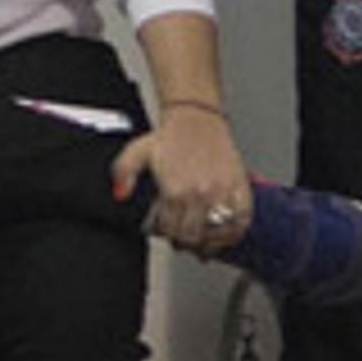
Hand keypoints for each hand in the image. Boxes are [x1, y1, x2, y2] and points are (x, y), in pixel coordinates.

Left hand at [114, 102, 250, 254]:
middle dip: (183, 240)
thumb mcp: (136, 152)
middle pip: (191, 236)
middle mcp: (199, 194)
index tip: (164, 231)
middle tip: (181, 239)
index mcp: (174, 189)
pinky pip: (241, 222)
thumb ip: (122, 173)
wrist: (196, 118)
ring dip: (207, 242)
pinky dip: (233, 233)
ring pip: (216, 234)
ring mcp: (222, 193)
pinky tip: (224, 234)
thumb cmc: (170, 137)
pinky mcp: (240, 188)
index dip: (164, 234)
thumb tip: (120, 194)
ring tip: (200, 242)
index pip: (169, 230)